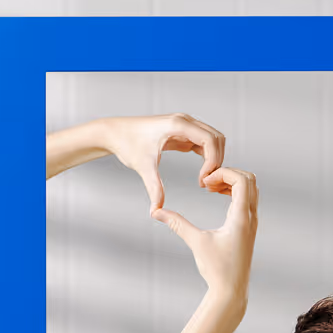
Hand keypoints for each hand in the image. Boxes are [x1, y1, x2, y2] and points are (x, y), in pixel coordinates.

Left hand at [101, 113, 226, 211]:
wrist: (116, 133)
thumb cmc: (127, 144)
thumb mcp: (143, 167)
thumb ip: (154, 188)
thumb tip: (156, 211)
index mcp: (178, 124)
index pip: (210, 140)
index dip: (212, 163)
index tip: (202, 182)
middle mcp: (185, 121)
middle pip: (217, 139)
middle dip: (217, 162)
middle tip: (206, 184)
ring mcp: (185, 126)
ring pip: (214, 140)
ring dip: (215, 160)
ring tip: (204, 181)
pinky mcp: (183, 134)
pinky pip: (205, 144)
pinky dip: (209, 159)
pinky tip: (201, 175)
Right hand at [151, 168, 257, 311]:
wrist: (231, 292)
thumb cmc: (216, 270)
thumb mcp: (196, 243)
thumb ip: (177, 223)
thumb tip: (155, 211)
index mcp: (241, 219)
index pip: (242, 180)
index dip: (223, 172)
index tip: (204, 182)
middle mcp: (251, 218)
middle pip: (250, 179)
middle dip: (228, 173)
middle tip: (207, 181)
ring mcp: (252, 224)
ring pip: (250, 189)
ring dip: (231, 182)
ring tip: (209, 187)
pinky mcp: (248, 229)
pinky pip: (247, 200)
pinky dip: (234, 192)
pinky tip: (216, 197)